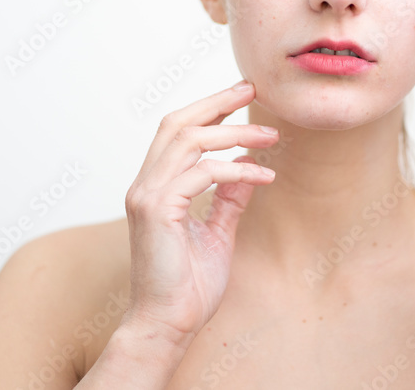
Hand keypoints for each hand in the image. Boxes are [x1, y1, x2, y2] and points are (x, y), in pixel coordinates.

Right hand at [121, 81, 277, 344]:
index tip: (241, 95)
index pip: (177, 132)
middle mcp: (144, 185)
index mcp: (154, 187)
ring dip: (233, 133)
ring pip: (189, 140)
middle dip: (216, 102)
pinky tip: (263, 176)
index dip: (208, 109)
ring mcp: (147, 195)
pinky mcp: (157, 210)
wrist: (168, 324)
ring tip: (270, 136)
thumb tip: (246, 167)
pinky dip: (235, 170)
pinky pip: (202, 174)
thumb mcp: (217, 233)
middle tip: (252, 90)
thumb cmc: (189, 286)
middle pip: (177, 123)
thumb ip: (228, 199)